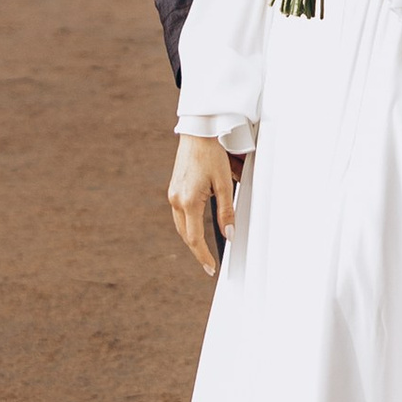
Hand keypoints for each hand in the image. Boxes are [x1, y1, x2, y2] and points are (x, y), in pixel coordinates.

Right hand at [168, 133, 236, 279]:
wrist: (197, 132)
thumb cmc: (212, 154)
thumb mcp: (224, 183)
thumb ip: (226, 212)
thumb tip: (229, 235)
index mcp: (188, 201)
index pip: (194, 238)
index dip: (203, 256)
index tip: (211, 269)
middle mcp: (176, 199)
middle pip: (185, 235)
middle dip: (197, 250)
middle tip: (209, 263)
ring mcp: (172, 194)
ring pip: (180, 225)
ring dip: (191, 238)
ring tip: (203, 249)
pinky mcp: (173, 188)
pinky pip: (179, 213)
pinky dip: (187, 224)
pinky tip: (196, 226)